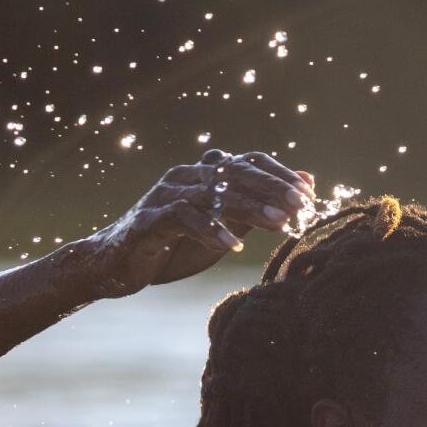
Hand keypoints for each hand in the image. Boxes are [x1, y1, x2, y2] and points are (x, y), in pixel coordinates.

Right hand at [77, 149, 313, 296]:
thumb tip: (307, 182)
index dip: (279, 174)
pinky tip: (232, 245)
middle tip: (300, 205)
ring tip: (278, 224)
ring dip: (249, 208)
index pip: (248, 162)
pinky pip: (183, 217)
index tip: (308, 193)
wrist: (117, 265)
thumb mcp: (224, 225)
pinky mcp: (149, 220)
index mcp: (204, 175)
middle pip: (234, 172)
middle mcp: (185, 177)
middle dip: (271, 188)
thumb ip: (260, 205)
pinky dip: (210, 230)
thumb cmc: (174, 245)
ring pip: (213, 193)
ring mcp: (165, 196)